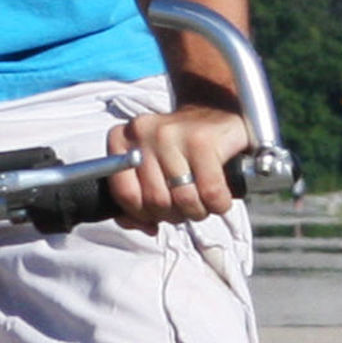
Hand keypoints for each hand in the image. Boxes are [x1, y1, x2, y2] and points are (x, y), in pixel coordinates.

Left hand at [106, 101, 251, 230]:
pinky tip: (219, 197)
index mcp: (122, 139)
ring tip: (203, 201)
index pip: (125, 194)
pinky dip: (218, 204)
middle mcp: (143, 132)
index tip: (157, 214)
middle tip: (186, 206)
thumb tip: (144, 226)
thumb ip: (136, 200)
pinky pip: (210, 193)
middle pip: (155, 200)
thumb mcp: (151, 169)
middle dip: (175, 214)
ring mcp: (172, 133)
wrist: (217, 116)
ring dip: (198, 211)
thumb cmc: (183, 149)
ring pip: (183, 199)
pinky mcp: (202, 140)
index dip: (144, 214)